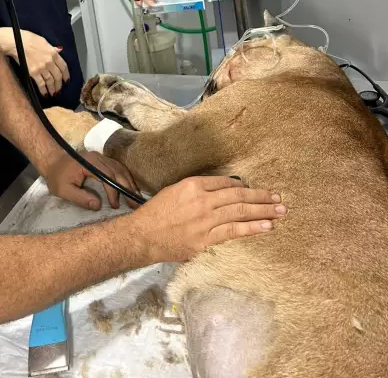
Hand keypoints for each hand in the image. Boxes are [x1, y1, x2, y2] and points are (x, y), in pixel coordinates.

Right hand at [14, 31, 69, 96]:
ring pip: (50, 81)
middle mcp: (49, 62)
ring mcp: (42, 68)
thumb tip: (59, 50)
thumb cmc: (28, 39)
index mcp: (53, 53)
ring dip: (52, 89)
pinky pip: (41, 84)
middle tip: (59, 89)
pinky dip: (43, 90)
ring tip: (53, 93)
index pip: (63, 66)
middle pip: (57, 76)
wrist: (16, 42)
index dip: (66, 75)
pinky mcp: (33, 73)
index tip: (66, 79)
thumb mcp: (43, 41)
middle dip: (59, 84)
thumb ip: (52, 48)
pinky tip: (45, 94)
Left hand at [43, 150, 141, 210]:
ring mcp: (101, 157)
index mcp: (89, 163)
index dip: (113, 191)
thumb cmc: (57, 177)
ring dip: (129, 182)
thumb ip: (80, 198)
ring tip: (136, 197)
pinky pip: (118, 167)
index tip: (115, 205)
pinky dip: (126, 178)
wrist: (53, 161)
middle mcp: (98, 157)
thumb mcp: (63, 190)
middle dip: (127, 187)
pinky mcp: (102, 160)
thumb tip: (98, 205)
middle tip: (134, 203)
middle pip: (118, 171)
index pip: (107, 176)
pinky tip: (130, 187)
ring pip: (120, 168)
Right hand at [131, 176, 285, 264]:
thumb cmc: (156, 212)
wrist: (143, 235)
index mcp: (193, 185)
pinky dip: (252, 228)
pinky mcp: (206, 240)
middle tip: (278, 198)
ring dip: (263, 211)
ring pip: (240, 212)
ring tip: (280, 211)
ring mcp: (205, 221)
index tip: (255, 190)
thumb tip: (223, 191)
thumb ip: (198, 190)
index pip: (226, 183)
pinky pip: (234, 232)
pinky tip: (266, 227)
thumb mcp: (175, 191)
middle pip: (238, 196)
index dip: (243, 186)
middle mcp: (202, 201)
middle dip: (261, 197)